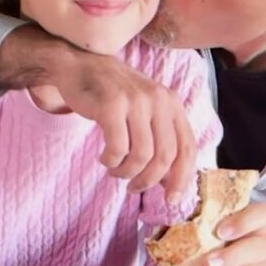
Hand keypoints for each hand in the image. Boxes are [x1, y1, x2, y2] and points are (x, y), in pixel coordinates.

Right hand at [0, 25, 196, 202]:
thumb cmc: (113, 95)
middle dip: (149, 180)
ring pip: (141, 156)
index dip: (182, 178)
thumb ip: (160, 139)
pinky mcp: (111, 105)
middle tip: (134, 188)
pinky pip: (117, 148)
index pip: (187, 148)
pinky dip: (111, 161)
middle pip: (165, 156)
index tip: (171, 199)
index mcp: (172, 103)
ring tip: (115, 171)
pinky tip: (104, 158)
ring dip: (126, 172)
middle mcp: (158, 100)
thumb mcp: (146, 110)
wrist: (78, 66)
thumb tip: (170, 183)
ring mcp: (135, 101)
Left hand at [196, 202, 265, 265]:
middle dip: (232, 256)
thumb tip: (169, 234)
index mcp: (257, 224)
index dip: (243, 221)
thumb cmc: (227, 256)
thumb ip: (204, 235)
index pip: (261, 213)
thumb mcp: (218, 242)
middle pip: (261, 246)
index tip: (220, 232)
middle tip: (208, 265)